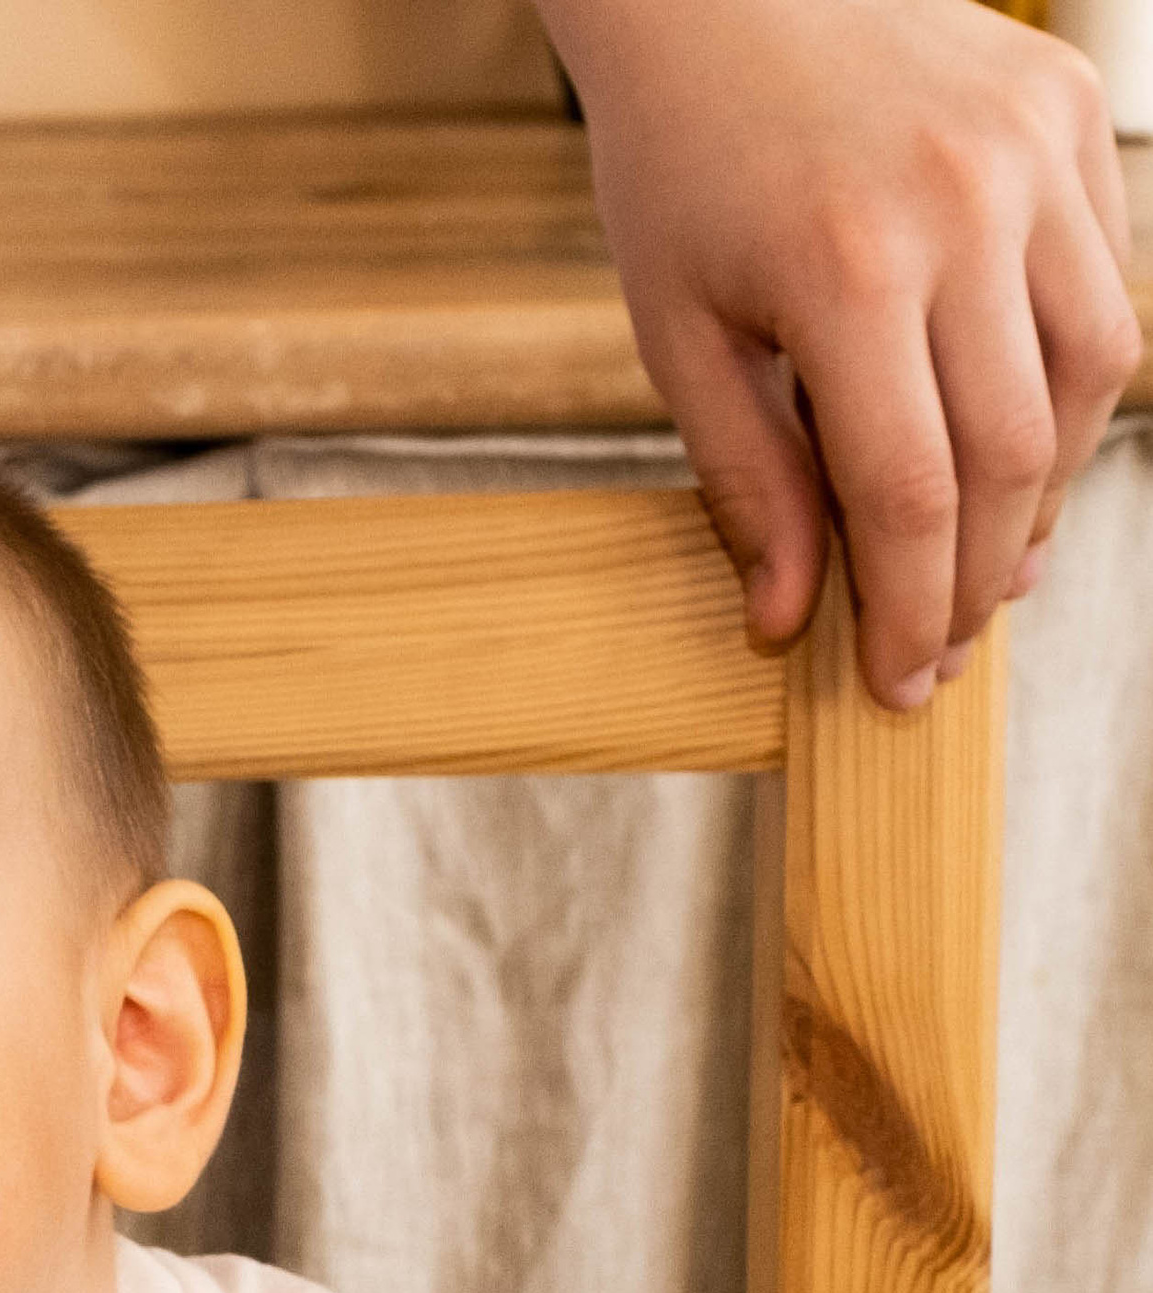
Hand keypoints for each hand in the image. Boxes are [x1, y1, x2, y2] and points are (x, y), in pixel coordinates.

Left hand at [540, 0, 1141, 707]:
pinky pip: (1106, 284)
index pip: (912, 494)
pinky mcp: (1073, 117)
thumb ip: (746, 480)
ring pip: (1091, 373)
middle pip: (1013, 453)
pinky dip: (1071, 382)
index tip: (900, 684)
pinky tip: (1013, 439)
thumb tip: (790, 623)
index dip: (913, 610)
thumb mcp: (678, 335)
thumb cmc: (680, 168)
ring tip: (986, 560)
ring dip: (1046, 490)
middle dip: (982, 574)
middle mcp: (964, 210)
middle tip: (946, 644)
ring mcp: (1034, 155)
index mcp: (847, 273)